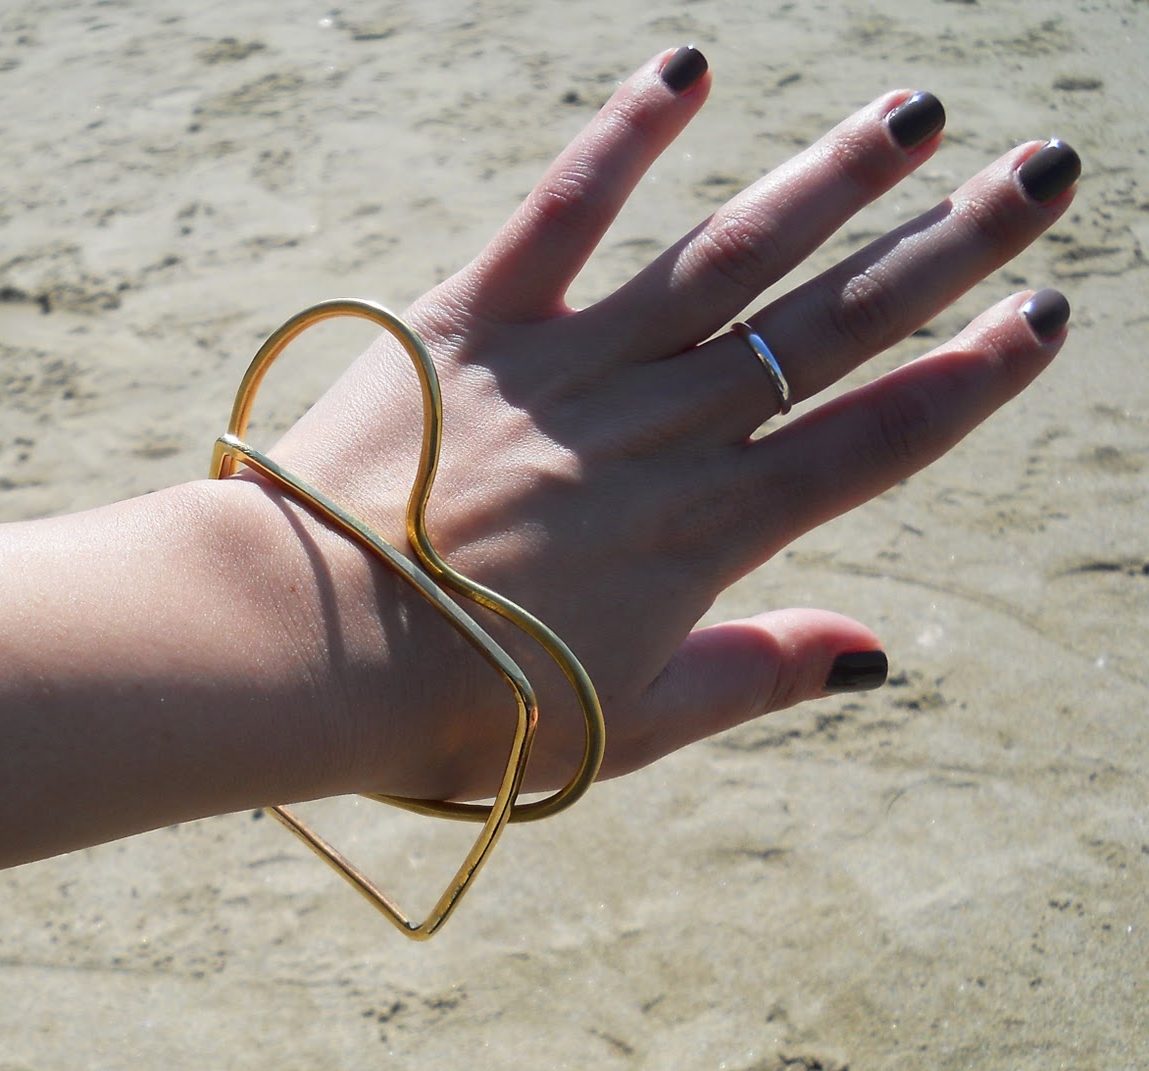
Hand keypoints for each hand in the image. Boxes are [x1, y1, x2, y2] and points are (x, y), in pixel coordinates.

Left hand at [249, 47, 1079, 800]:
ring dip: (828, 183)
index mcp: (703, 534)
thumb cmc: (458, 711)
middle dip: (946, 249)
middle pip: (829, 328)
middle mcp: (657, 434)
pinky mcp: (472, 325)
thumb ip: (750, 676)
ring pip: (726, 258)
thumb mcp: (624, 726)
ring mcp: (568, 369)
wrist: (303, 650)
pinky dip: (620, 139)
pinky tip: (686, 72)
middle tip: (1040, 172)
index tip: (1039, 316)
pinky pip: (562, 213)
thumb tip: (873, 654)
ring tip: (911, 115)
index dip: (968, 377)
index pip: (873, 440)